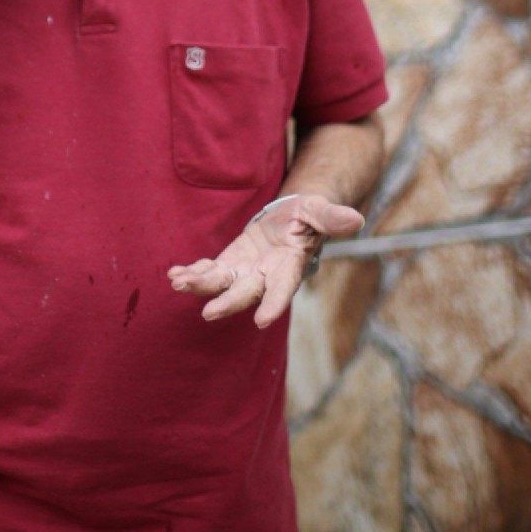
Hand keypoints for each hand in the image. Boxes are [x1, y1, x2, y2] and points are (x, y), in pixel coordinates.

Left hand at [166, 194, 364, 329]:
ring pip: (221, 283)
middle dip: (227, 302)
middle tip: (208, 313)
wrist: (291, 217)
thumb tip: (356, 219)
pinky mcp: (231, 263)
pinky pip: (209, 270)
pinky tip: (173, 274)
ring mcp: (245, 271)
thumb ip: (331, 217)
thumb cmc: (309, 215)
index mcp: (289, 266)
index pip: (283, 288)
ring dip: (200, 285)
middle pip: (245, 292)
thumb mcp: (320, 210)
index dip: (274, 304)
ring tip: (178, 283)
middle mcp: (265, 276)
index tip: (262, 321)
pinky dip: (192, 271)